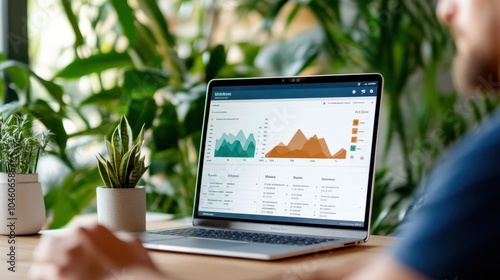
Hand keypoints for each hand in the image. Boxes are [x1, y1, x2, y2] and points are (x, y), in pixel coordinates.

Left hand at [29, 223, 164, 279]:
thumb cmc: (136, 268)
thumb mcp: (132, 243)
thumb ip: (116, 237)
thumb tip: (112, 240)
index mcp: (92, 228)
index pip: (76, 231)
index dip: (77, 243)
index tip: (81, 252)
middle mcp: (74, 240)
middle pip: (51, 243)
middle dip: (55, 251)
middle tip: (64, 262)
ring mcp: (63, 260)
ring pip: (42, 259)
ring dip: (48, 265)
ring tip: (57, 272)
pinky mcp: (57, 277)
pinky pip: (40, 275)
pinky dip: (45, 277)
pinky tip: (55, 279)